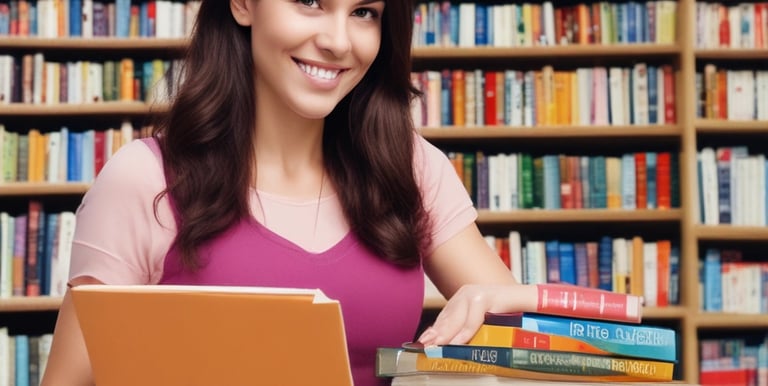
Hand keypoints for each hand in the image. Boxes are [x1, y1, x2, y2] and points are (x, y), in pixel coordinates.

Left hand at [416, 283, 536, 346]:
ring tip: (438, 347)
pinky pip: (474, 318)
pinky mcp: (488, 297)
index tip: (423, 342)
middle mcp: (467, 292)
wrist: (530, 302)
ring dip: (447, 335)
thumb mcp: (482, 321)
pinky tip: (458, 343)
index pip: (444, 316)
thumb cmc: (508, 314)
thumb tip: (446, 342)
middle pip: (448, 317)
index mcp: (463, 296)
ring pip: (458, 318)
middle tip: (426, 347)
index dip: (433, 330)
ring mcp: (477, 293)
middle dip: (437, 334)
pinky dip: (465, 332)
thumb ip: (465, 326)